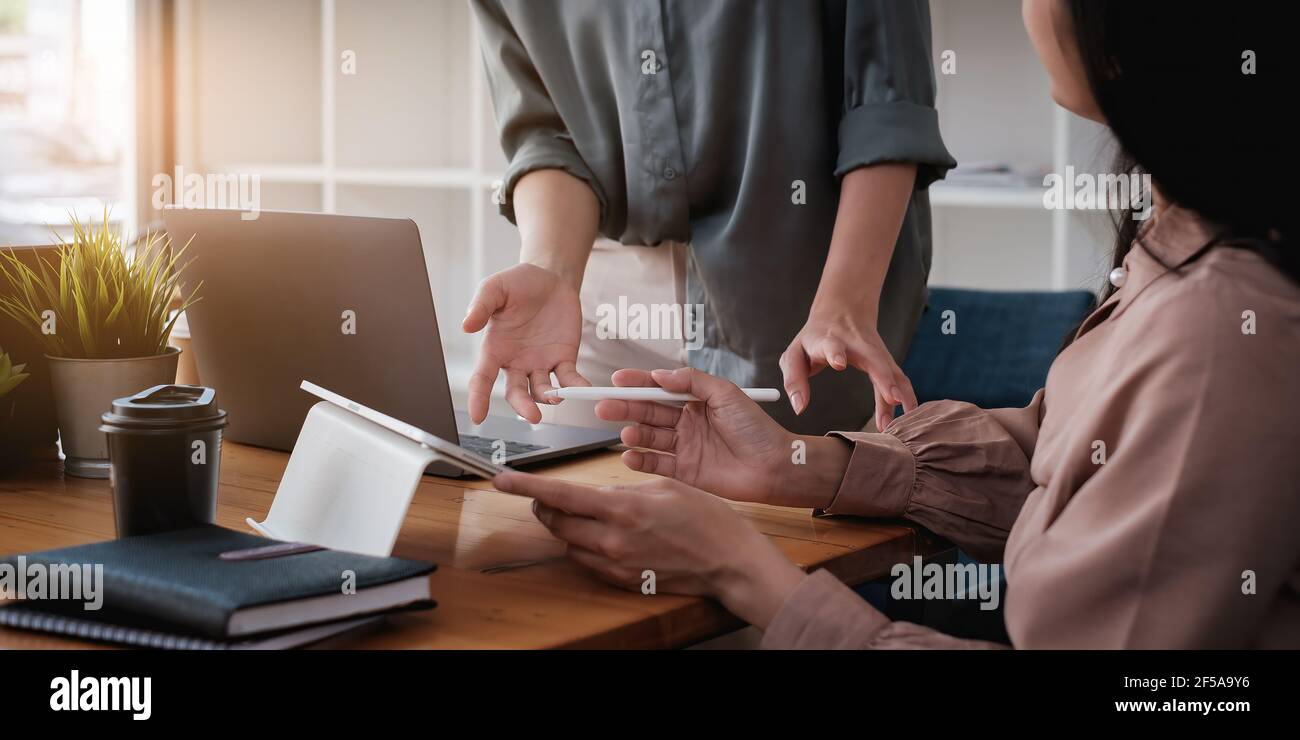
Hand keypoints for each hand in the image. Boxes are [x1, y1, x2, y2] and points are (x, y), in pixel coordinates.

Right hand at [462, 263, 589, 422]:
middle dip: (523, 406)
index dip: (479, 398)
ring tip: (557, 397)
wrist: (549, 277)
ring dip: (549, 398)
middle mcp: (516, 362)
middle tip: (532, 415)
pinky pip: (569, 378)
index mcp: (495, 348)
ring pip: (542, 390)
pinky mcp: (563, 357)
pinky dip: (576, 386)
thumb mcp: (494, 288)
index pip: (483, 378)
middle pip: (516, 392)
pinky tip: (583, 389)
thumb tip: (466, 325)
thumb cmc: (517, 284)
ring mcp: (541, 362)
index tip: (478, 416)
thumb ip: (481, 305)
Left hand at [492, 472, 806, 630]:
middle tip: (546, 493)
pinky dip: (584, 545)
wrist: (729, 561)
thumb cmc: (706, 519)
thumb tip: (594, 495)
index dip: (525, 486)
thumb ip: (621, 490)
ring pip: (568, 543)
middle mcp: (612, 541)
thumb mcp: (664, 486)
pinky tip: (603, 535)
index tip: (501, 479)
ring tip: (584, 513)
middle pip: (555, 522)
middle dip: (544, 505)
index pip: (559, 496)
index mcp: (621, 510)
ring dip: (566, 526)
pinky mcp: (622, 581)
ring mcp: (615, 565)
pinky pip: (587, 561)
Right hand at [594, 367, 850, 507]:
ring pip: (650, 437)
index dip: (638, 384)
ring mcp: (684, 447)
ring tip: (627, 433)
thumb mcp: (726, 393)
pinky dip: (640, 460)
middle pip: (648, 412)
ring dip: (634, 434)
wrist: (774, 466)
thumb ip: (691, 381)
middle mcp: (686, 422)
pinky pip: (656, 464)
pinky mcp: (685, 472)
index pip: (660, 389)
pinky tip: (629, 455)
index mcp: (696, 401)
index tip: (617, 380)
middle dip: (625, 408)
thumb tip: (659, 375)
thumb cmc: (755, 428)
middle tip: (604, 406)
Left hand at [780, 309, 917, 431]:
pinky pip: (898, 379)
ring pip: (891, 371)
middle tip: (893, 398)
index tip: (839, 364)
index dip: (835, 353)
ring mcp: (875, 351)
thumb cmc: (813, 339)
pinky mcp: (886, 360)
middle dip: (885, 378)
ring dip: (899, 392)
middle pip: (874, 359)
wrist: (841, 310)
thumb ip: (793, 380)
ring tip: (902, 418)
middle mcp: (856, 344)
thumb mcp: (794, 354)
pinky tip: (910, 414)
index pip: (831, 344)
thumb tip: (799, 408)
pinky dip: (907, 396)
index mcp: (828, 340)